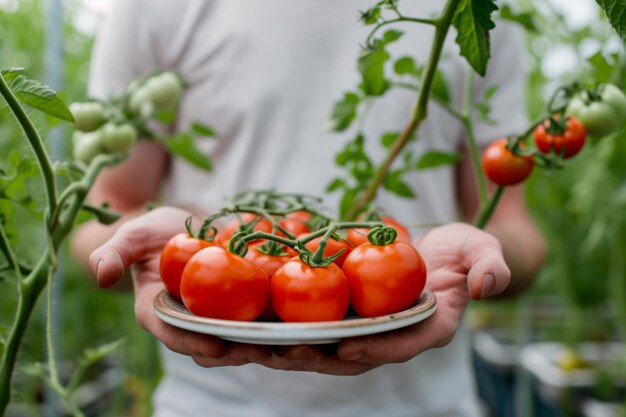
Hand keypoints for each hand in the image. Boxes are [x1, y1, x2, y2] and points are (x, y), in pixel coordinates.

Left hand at [256, 222, 510, 374]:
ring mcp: (368, 328)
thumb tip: (487, 286)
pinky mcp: (348, 315)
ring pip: (328, 346)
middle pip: (355, 355)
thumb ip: (490, 266)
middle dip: (320, 357)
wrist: (440, 252)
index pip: (404, 345)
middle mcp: (393, 336)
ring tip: (257, 344)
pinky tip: (256, 320)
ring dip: (294, 348)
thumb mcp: (481, 249)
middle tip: (286, 351)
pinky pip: (317, 323)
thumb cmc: (462, 251)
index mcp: (428, 328)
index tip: (350, 348)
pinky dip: (289, 325)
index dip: (379, 349)